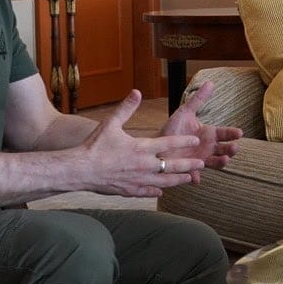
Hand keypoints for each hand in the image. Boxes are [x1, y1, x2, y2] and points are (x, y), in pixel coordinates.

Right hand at [78, 90, 206, 197]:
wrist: (80, 170)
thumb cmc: (94, 146)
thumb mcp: (111, 123)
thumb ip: (126, 108)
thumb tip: (137, 92)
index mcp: (141, 147)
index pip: (169, 143)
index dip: (184, 141)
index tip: (195, 139)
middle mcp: (144, 165)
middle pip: (173, 165)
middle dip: (189, 164)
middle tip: (201, 163)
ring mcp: (138, 180)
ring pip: (164, 182)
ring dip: (178, 179)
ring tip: (189, 178)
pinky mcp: (129, 190)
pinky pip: (147, 191)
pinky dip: (156, 191)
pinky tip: (162, 191)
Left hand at [157, 80, 242, 175]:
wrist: (158, 143)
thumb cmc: (173, 128)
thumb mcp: (185, 112)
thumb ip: (198, 99)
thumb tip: (210, 82)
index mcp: (209, 134)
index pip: (225, 134)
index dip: (232, 134)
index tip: (239, 132)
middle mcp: (208, 148)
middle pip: (224, 149)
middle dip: (230, 149)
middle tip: (234, 148)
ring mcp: (201, 159)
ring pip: (215, 162)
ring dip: (221, 162)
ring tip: (224, 160)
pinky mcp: (190, 168)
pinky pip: (195, 174)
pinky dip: (196, 176)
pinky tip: (196, 178)